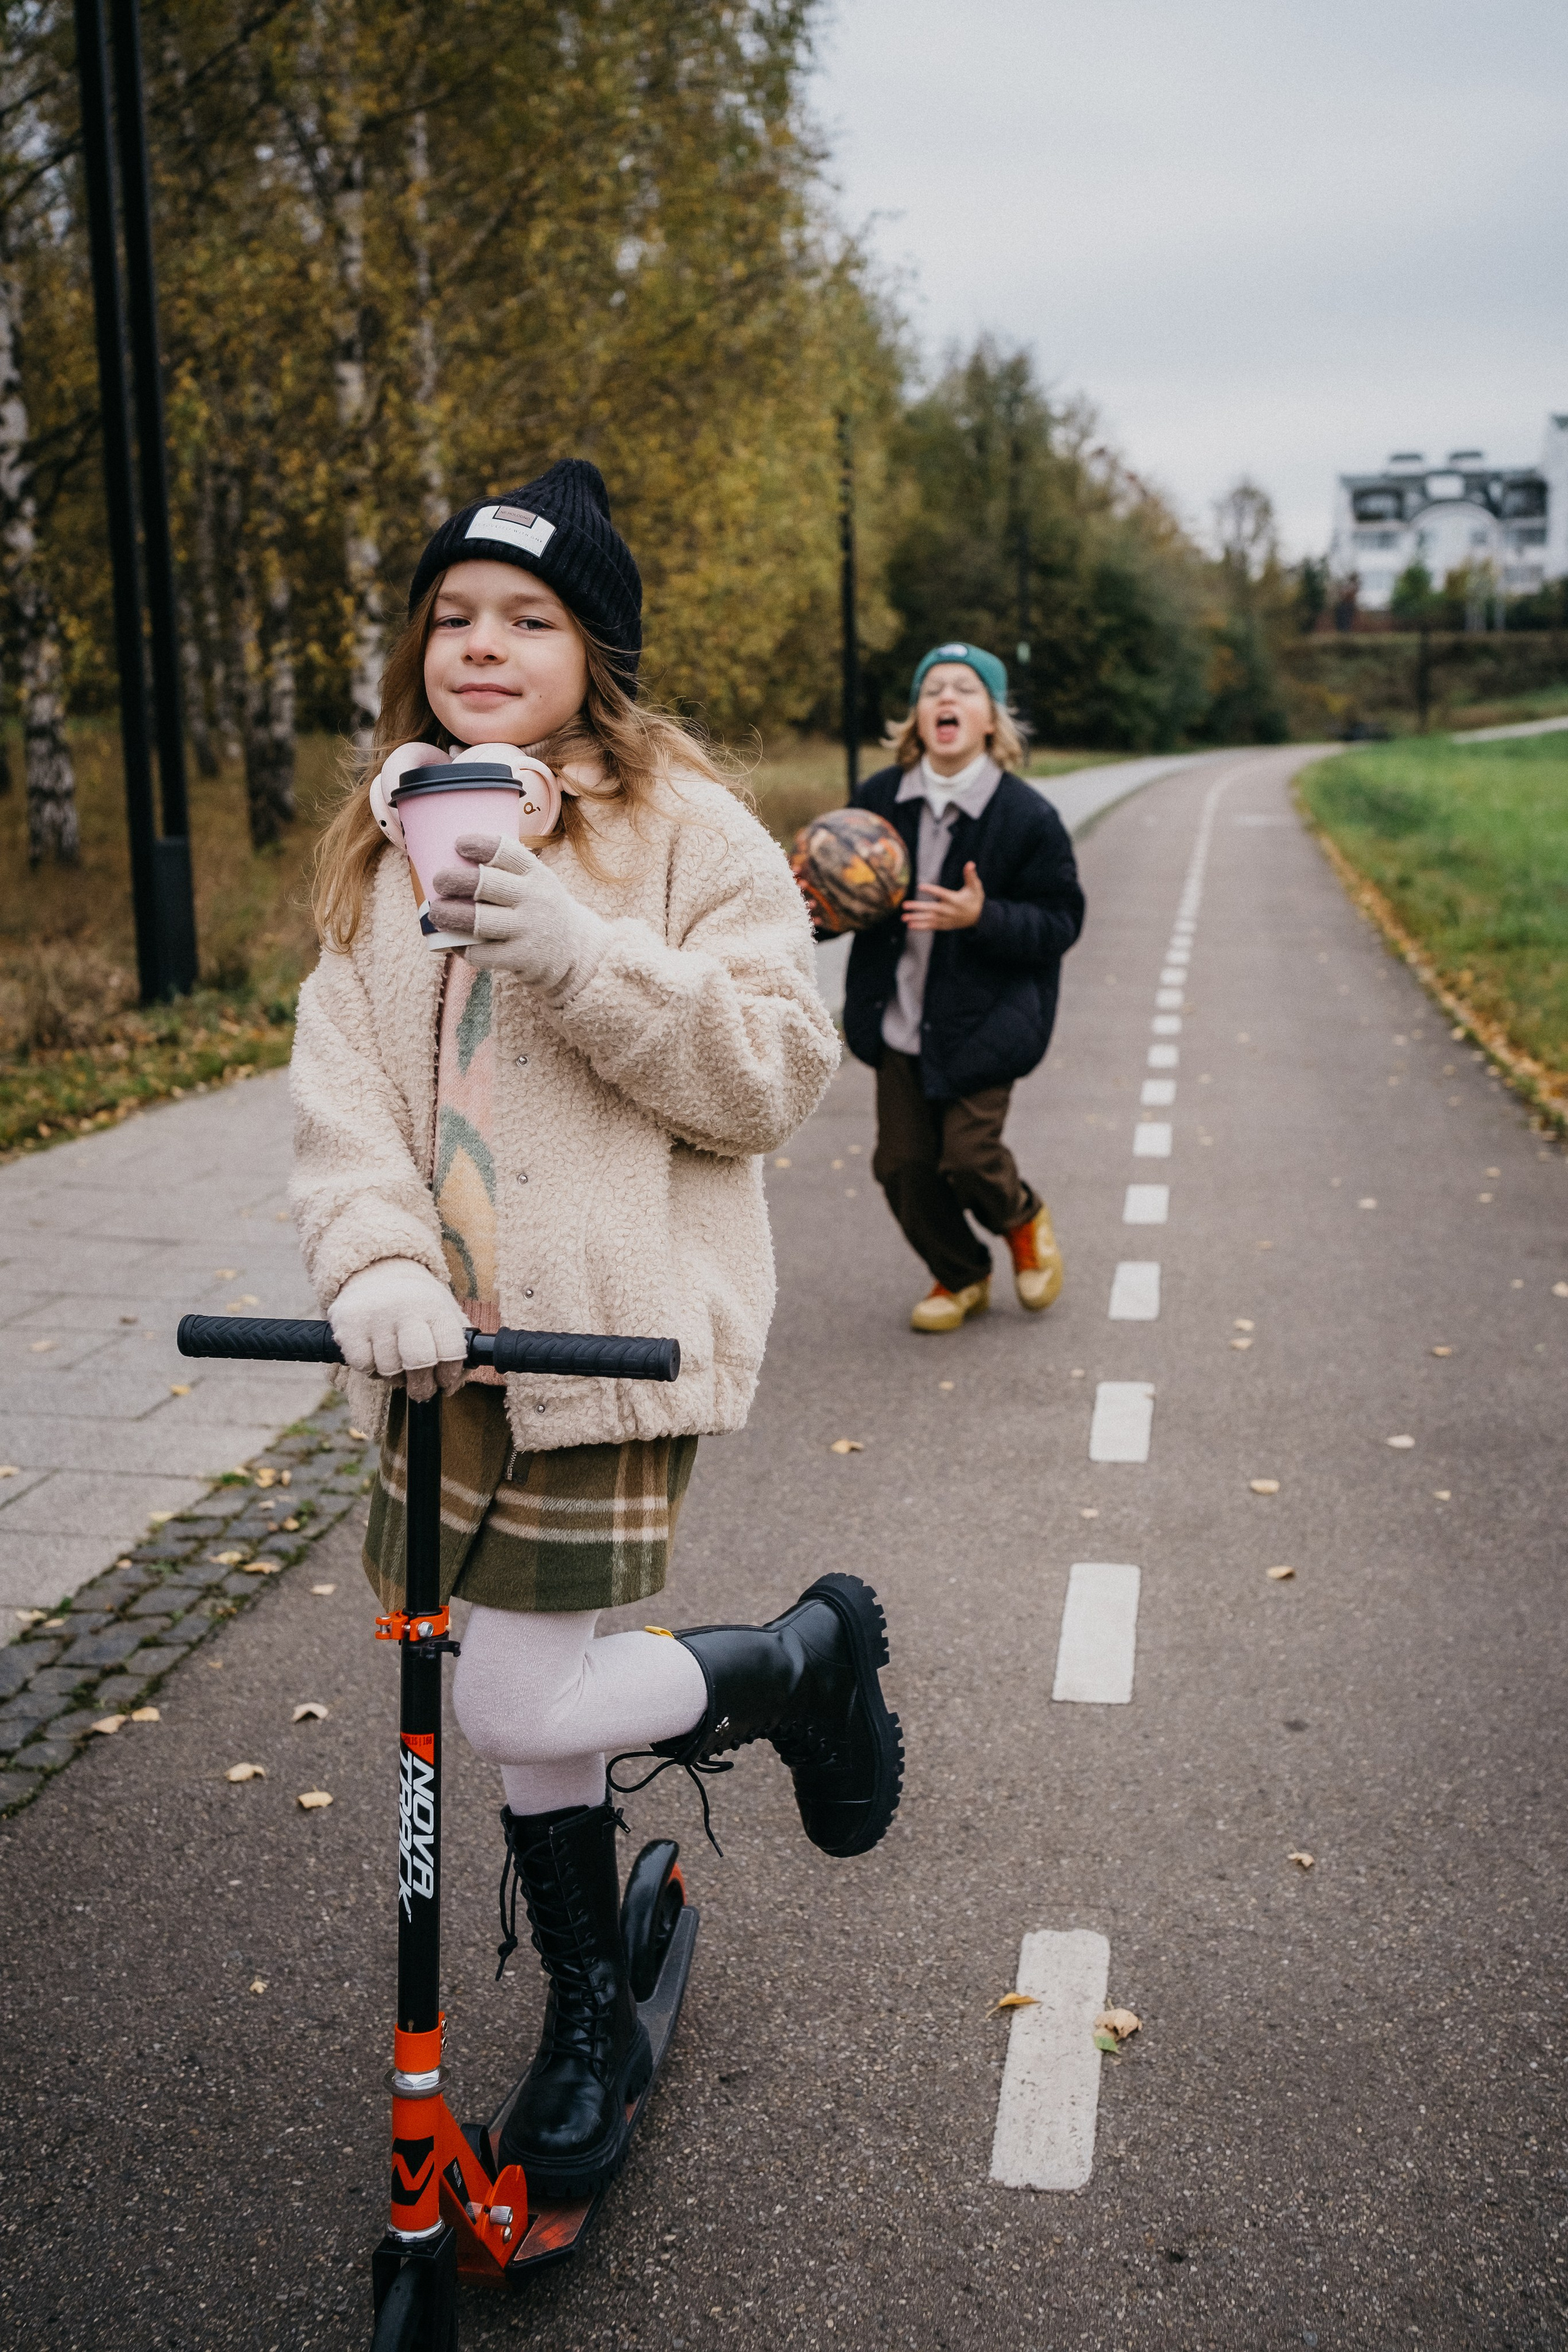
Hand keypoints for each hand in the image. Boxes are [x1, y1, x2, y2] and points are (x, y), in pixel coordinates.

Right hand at [329, 1260, 468, 1401]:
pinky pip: (363, 1366)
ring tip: (397, 1367)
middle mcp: (406, 1308)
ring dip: (395, 1378)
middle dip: (422, 1385)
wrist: (376, 1276)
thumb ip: (457, 1346)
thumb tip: (454, 1385)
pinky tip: (376, 1358)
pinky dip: (371, 1370)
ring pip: (389, 1369)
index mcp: (435, 1306)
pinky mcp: (349, 1325)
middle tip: (421, 1390)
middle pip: (419, 1362)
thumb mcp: (444, 1313)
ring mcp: (375, 1316)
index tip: (444, 1380)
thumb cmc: (417, 1306)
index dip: (450, 1372)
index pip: (451, 1349)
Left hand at [429, 833, 608, 1001]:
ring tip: (436, 913)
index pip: (507, 853)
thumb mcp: (538, 882)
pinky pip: (482, 953)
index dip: (480, 845)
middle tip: (439, 881)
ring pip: (479, 920)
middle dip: (455, 880)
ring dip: (450, 915)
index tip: (459, 844)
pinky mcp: (522, 957)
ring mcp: (529, 929)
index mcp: (536, 874)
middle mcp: (535, 899)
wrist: (574, 949)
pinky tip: (452, 942)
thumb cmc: (541, 908)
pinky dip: (462, 947)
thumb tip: (453, 858)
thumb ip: (509, 871)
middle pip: (486, 884)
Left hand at [901, 862, 984, 931]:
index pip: (941, 893)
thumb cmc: (975, 899)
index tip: (920, 886)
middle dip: (917, 907)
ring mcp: (945, 919)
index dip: (931, 890)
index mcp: (954, 900)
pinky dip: (921, 926)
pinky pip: (931, 926)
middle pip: (931, 909)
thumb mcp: (975, 886)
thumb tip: (970, 864)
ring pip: (929, 919)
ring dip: (916, 918)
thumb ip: (970, 875)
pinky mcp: (944, 925)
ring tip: (903, 918)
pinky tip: (910, 925)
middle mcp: (948, 910)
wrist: (980, 917)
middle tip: (904, 905)